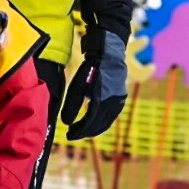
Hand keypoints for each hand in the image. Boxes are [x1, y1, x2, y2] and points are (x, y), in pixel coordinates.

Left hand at [60, 27, 128, 141]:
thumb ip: (72, 105)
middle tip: (72, 135)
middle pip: (98, 124)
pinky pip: (112, 116)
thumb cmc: (90, 67)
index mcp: (101, 99)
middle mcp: (113, 102)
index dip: (78, 131)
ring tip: (82, 131)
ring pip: (107, 122)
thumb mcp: (77, 85)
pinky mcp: (121, 98)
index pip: (89, 122)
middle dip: (85, 132)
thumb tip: (66, 123)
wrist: (108, 52)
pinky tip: (94, 123)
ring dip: (94, 128)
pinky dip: (102, 122)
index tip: (69, 135)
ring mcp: (119, 100)